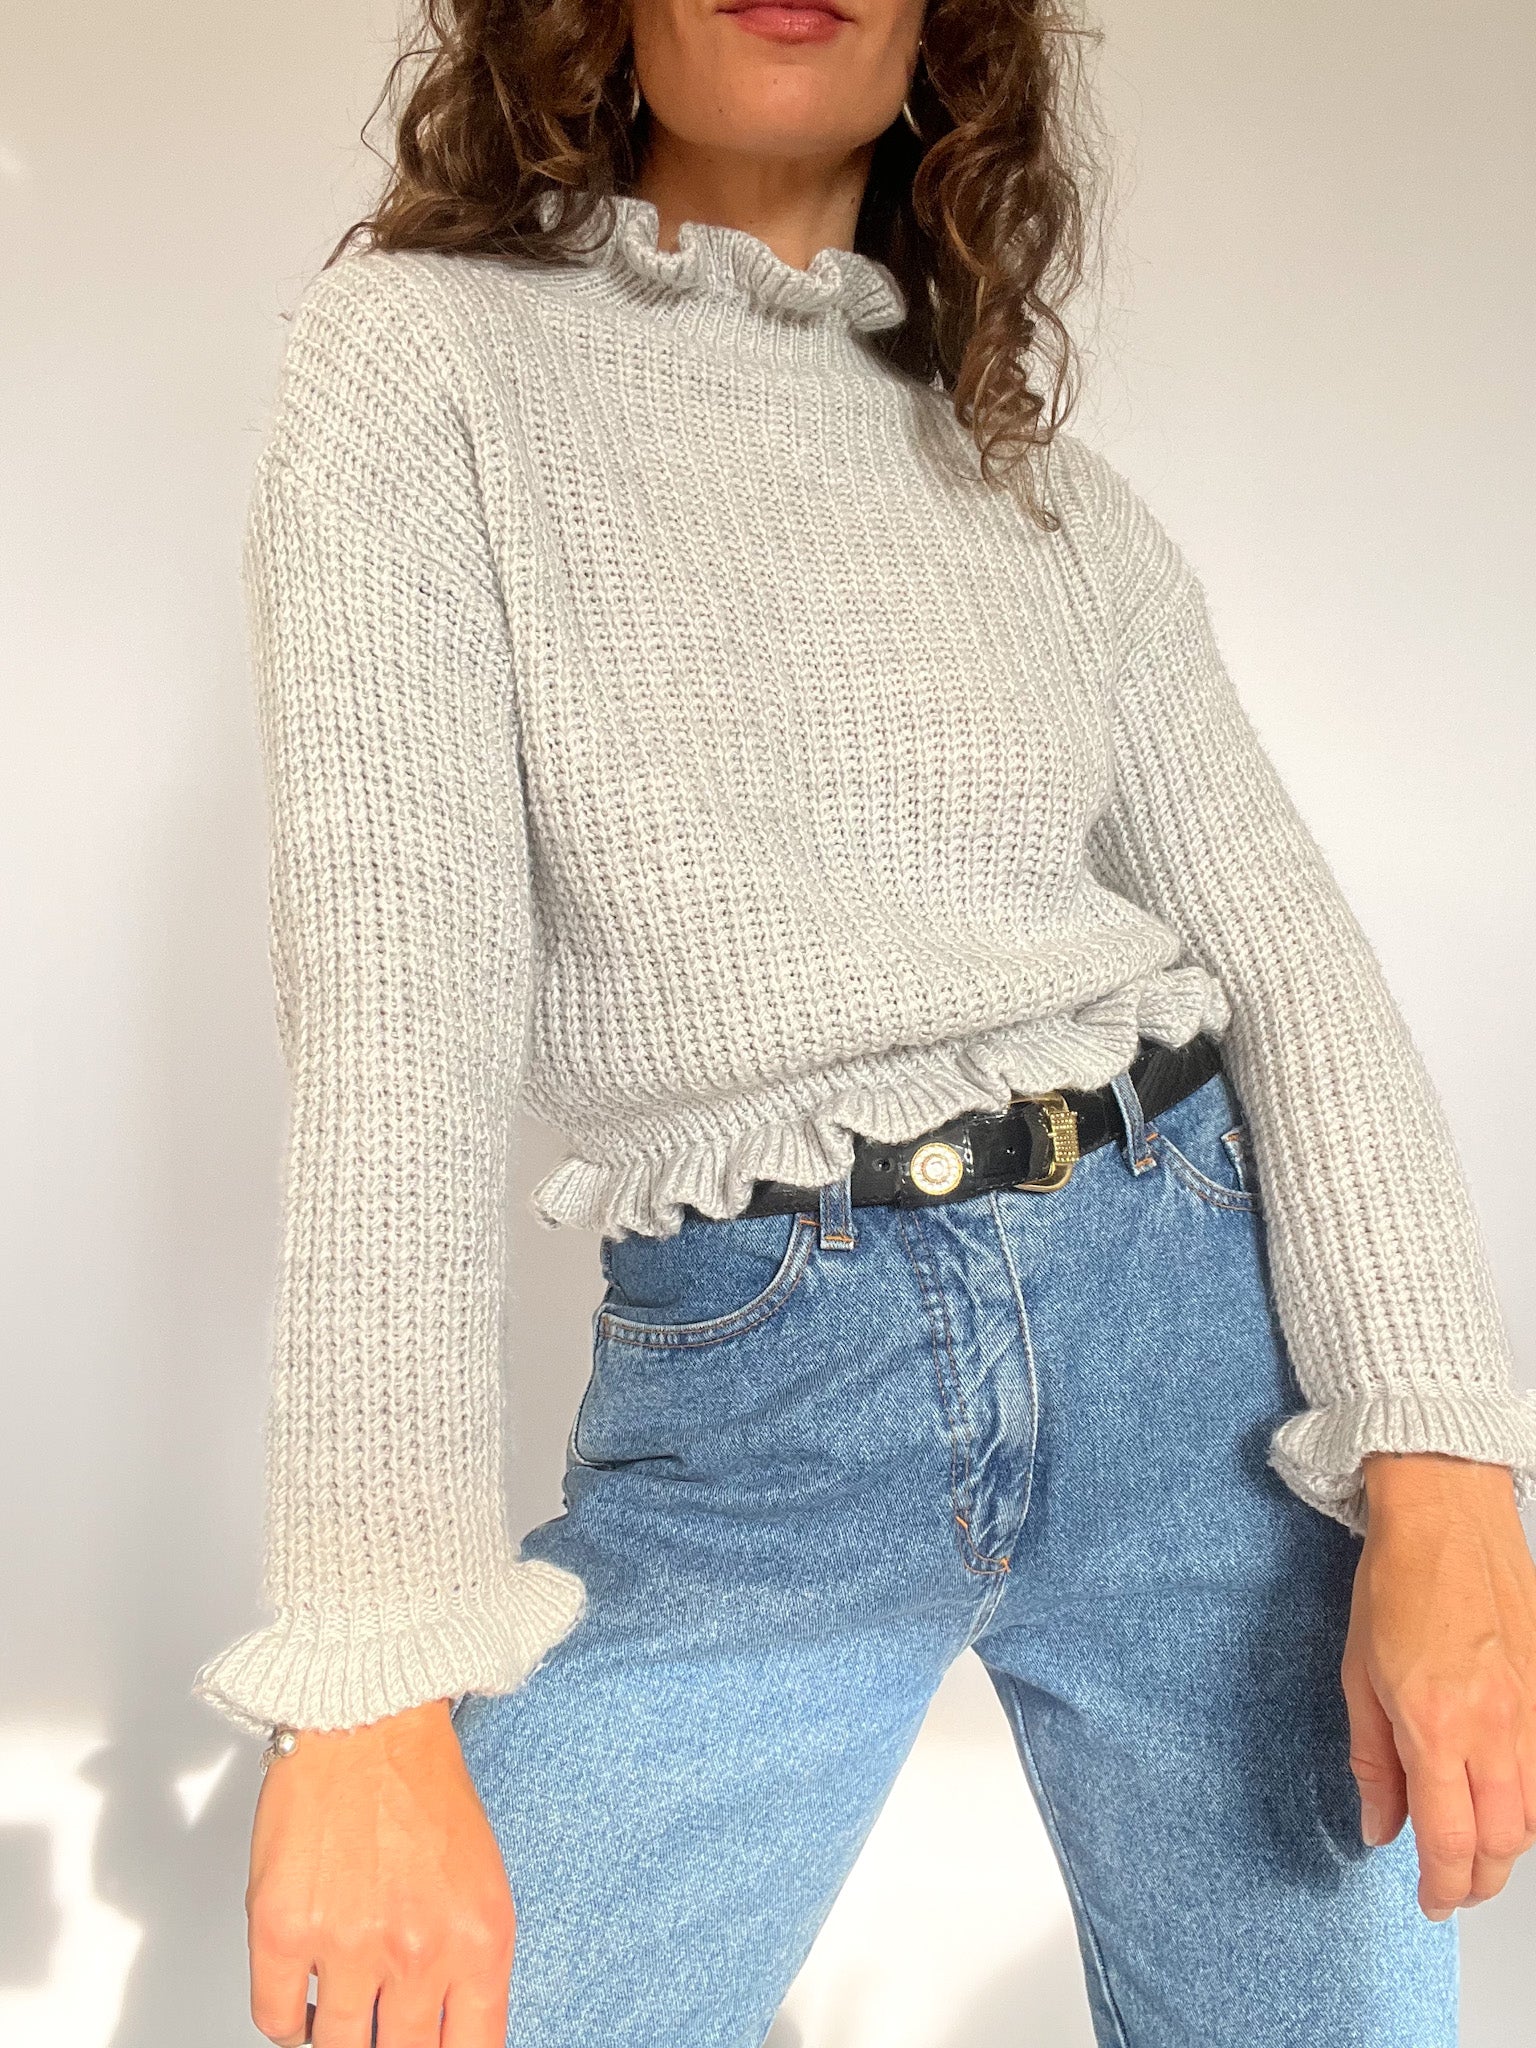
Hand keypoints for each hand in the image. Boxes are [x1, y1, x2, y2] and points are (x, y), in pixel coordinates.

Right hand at [246, 1697, 514, 2047]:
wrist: (367, 1721)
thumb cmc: (423, 1790)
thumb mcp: (482, 1885)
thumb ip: (471, 1971)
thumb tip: (450, 2038)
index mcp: (480, 1941)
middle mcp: (417, 1951)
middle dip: (391, 2044)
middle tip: (384, 2022)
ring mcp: (347, 1944)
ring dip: (339, 2030)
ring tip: (347, 1998)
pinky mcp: (283, 1930)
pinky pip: (277, 2020)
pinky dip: (290, 2017)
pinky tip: (307, 1989)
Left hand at [1343, 1453, 1535, 1918]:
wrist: (1447, 1515)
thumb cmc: (1397, 1581)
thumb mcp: (1357, 1674)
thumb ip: (1372, 1760)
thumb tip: (1379, 1826)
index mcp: (1435, 1723)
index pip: (1448, 1839)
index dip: (1440, 1886)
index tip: (1429, 1901)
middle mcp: (1495, 1725)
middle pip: (1503, 1842)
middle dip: (1477, 1880)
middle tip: (1450, 1887)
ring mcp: (1533, 1710)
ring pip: (1534, 1815)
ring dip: (1504, 1845)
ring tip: (1471, 1848)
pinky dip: (1527, 1800)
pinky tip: (1499, 1796)